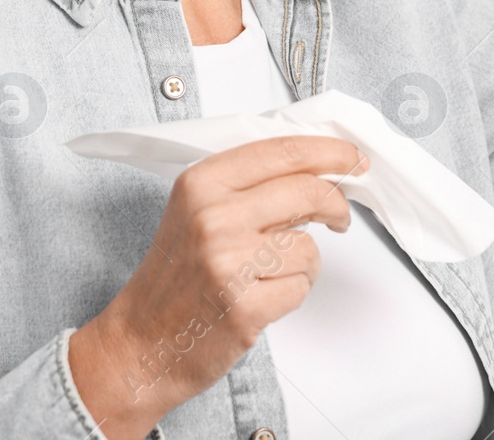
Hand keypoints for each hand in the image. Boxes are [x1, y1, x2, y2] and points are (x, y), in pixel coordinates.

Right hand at [68, 135, 367, 439]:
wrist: (141, 342)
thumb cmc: (174, 279)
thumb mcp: (197, 212)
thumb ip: (249, 188)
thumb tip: (316, 170)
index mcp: (202, 184)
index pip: (282, 151)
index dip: (329, 152)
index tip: (352, 158)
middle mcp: (213, 216)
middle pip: (308, 191)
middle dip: (336, 205)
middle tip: (339, 216)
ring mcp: (229, 262)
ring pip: (310, 247)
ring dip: (304, 264)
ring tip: (271, 274)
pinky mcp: (245, 307)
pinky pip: (300, 288)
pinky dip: (291, 294)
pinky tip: (262, 297)